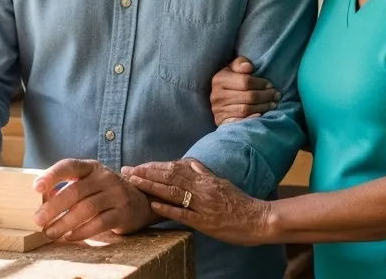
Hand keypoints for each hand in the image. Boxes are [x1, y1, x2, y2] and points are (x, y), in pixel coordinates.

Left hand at [32, 159, 156, 240]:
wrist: (141, 201)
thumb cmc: (104, 192)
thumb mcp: (89, 183)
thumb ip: (68, 188)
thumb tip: (43, 202)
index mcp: (91, 167)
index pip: (69, 166)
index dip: (51, 175)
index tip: (36, 187)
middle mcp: (104, 177)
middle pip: (75, 191)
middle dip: (53, 207)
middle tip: (38, 220)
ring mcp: (116, 194)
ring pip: (86, 209)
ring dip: (65, 223)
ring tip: (50, 233)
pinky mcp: (123, 213)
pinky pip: (100, 223)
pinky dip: (82, 231)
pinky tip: (69, 237)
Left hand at [123, 159, 273, 245]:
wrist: (258, 219)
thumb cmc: (239, 202)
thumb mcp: (221, 183)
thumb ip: (204, 173)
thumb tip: (190, 162)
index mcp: (204, 179)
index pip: (174, 168)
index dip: (154, 166)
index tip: (137, 165)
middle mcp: (202, 189)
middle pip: (169, 177)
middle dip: (146, 173)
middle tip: (126, 170)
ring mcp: (203, 205)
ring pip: (173, 192)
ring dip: (152, 186)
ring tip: (134, 182)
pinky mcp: (206, 222)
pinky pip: (184, 214)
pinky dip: (168, 208)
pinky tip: (154, 205)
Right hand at [210, 56, 277, 124]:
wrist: (217, 101)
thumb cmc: (229, 82)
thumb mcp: (231, 69)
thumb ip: (239, 63)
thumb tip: (249, 67)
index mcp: (219, 79)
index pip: (245, 81)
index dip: (261, 83)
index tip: (271, 85)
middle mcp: (217, 95)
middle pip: (248, 97)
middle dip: (265, 96)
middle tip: (276, 95)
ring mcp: (219, 110)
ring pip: (246, 109)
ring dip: (263, 107)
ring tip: (273, 104)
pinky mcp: (222, 122)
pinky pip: (239, 121)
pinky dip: (251, 118)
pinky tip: (261, 116)